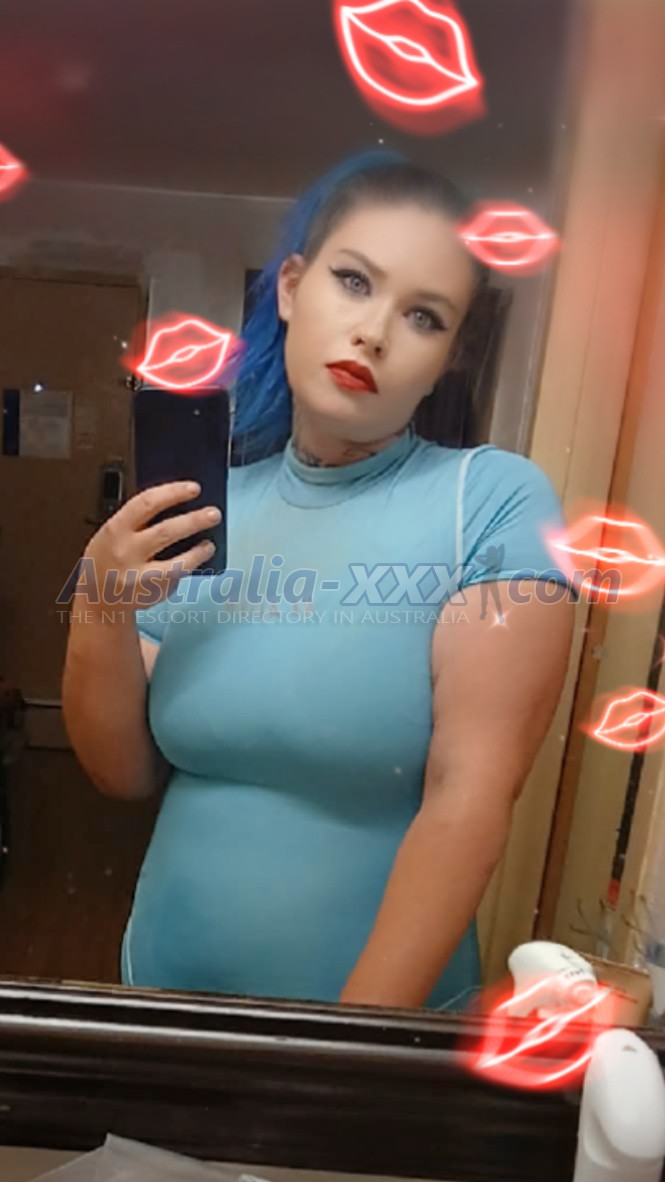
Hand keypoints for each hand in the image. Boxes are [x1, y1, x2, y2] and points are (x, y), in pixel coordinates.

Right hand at [80, 481, 220, 614]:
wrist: (97, 598)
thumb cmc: (108, 559)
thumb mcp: (114, 533)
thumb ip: (138, 520)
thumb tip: (178, 503)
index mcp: (116, 529)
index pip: (147, 503)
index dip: (173, 493)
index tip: (194, 488)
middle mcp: (126, 551)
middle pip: (166, 531)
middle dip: (194, 521)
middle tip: (214, 514)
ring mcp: (138, 575)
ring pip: (176, 562)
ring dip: (198, 552)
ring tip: (209, 544)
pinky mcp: (150, 592)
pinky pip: (175, 577)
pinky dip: (188, 567)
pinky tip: (196, 560)